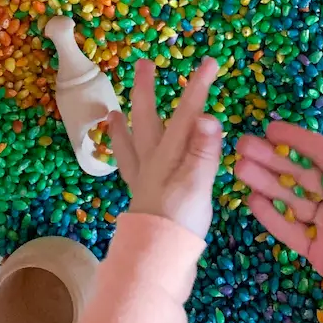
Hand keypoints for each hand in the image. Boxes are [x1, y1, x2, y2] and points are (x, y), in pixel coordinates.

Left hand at [108, 56, 222, 240]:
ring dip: (123, 126)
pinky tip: (127, 159)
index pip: (187, 114)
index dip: (198, 87)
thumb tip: (207, 116)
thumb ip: (202, 151)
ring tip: (112, 113)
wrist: (157, 261)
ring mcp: (144, 179)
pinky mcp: (142, 197)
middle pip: (147, 119)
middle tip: (144, 65)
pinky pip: (128, 169)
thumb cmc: (180, 222)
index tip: (209, 61)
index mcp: (169, 155)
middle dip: (146, 91)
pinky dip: (124, 158)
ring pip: (129, 145)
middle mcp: (152, 162)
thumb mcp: (197, 185)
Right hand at [236, 121, 322, 295]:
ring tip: (240, 168)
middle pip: (301, 175)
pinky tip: (252, 200)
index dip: (299, 141)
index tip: (272, 129)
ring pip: (291, 199)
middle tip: (244, 145)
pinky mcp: (319, 252)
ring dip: (266, 183)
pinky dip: (272, 217)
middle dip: (273, 159)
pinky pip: (291, 231)